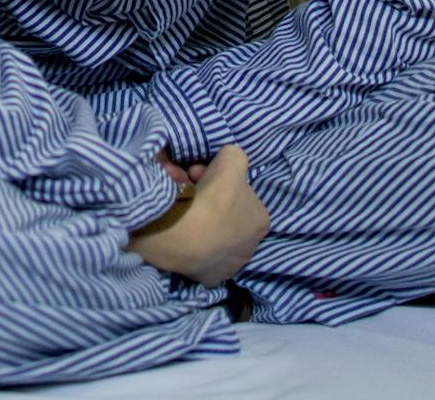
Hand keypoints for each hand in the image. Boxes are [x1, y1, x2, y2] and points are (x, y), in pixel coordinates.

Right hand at [128, 146, 269, 286]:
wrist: (181, 235)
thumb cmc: (212, 198)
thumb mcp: (232, 157)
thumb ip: (234, 156)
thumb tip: (223, 165)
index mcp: (260, 220)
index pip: (236, 191)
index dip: (215, 179)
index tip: (195, 175)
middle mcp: (250, 247)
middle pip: (221, 211)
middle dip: (202, 196)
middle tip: (182, 186)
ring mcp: (228, 266)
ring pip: (206, 230)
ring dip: (192, 217)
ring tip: (173, 207)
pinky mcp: (206, 279)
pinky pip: (193, 250)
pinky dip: (184, 238)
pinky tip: (175, 229)